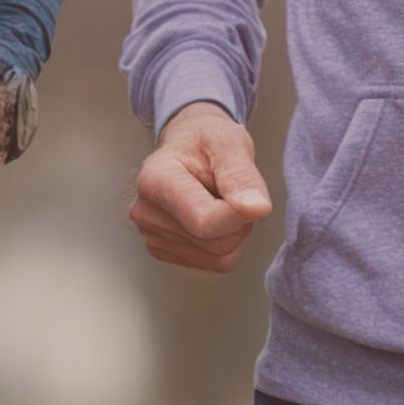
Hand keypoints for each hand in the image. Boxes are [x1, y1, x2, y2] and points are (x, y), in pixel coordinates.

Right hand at [129, 101, 271, 271]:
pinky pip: (211, 264)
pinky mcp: (162, 250)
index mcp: (156, 180)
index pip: (207, 224)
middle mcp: (146, 212)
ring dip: (233, 234)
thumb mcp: (229, 144)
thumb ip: (242, 177)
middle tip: (232, 193)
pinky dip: (222, 243)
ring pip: (217, 259)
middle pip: (216, 245)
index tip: (246, 193)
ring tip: (220, 202)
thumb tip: (256, 209)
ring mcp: (151, 235)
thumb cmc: (206, 140)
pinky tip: (211, 216)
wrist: (189, 144)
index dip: (239, 214)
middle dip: (238, 222)